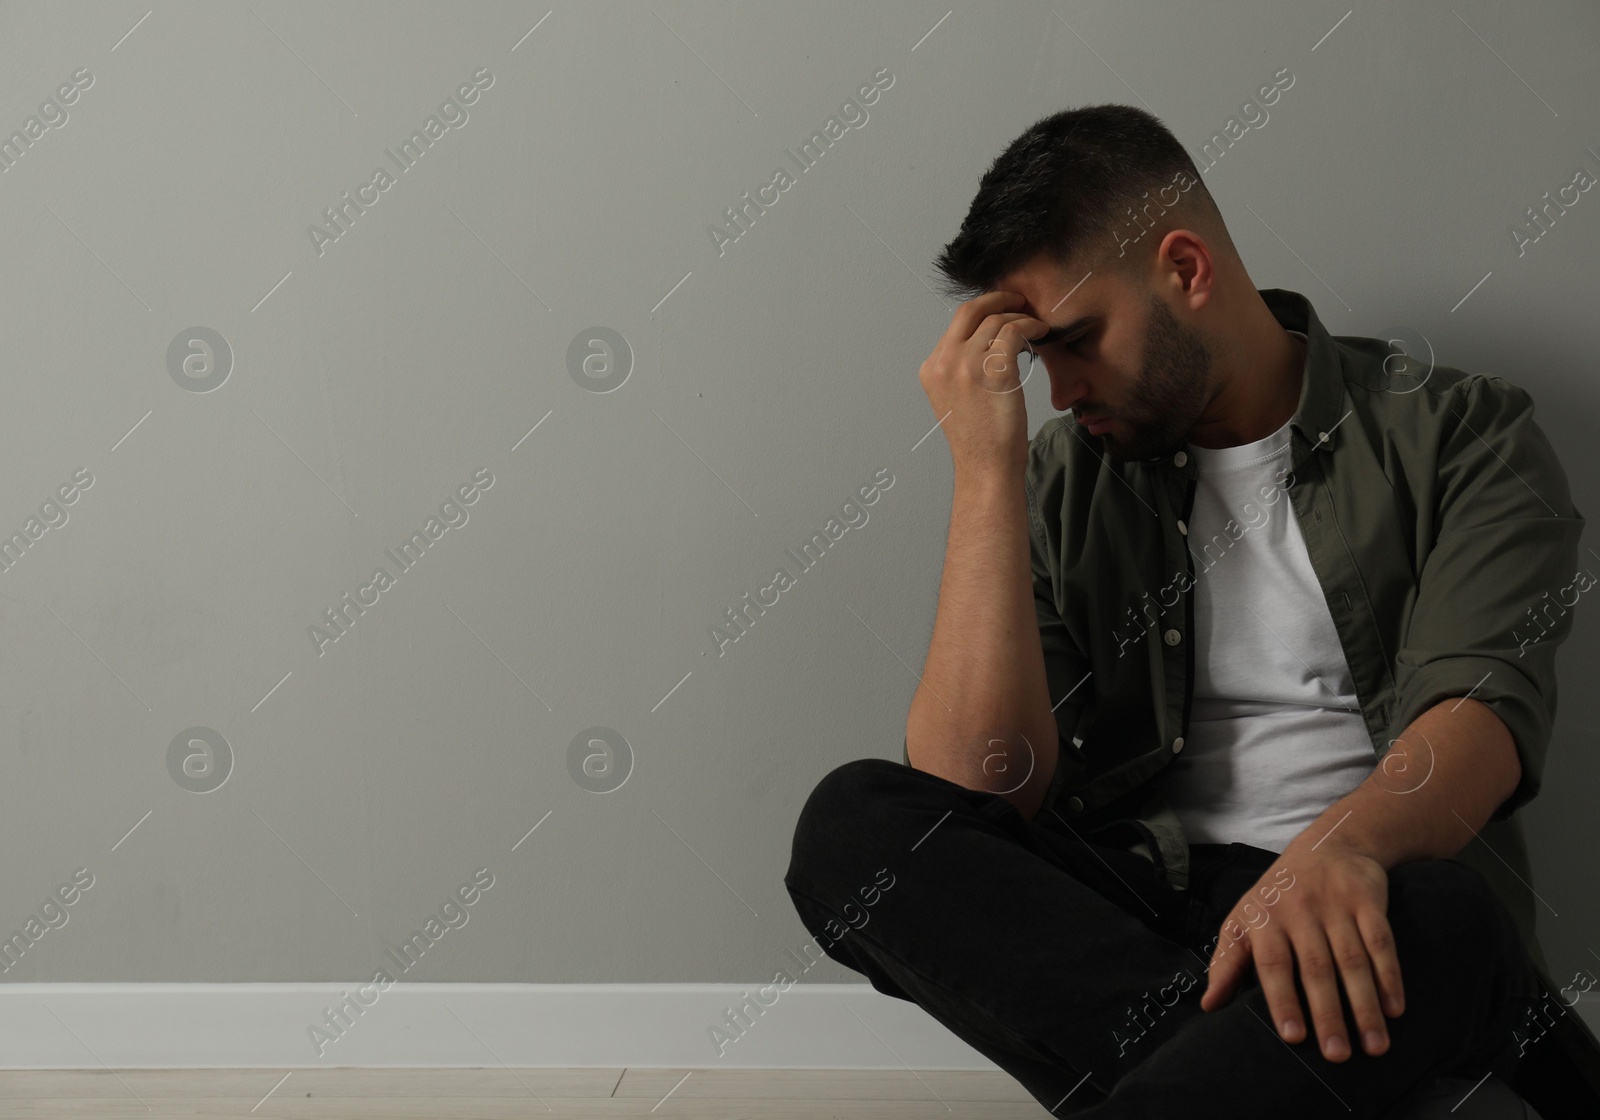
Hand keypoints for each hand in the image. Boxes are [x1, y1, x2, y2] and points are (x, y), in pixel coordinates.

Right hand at [918, 290, 1046, 475]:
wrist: (986, 467)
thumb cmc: (980, 441)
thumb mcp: (955, 401)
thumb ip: (959, 371)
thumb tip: (984, 344)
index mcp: (932, 369)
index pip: (956, 325)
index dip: (983, 312)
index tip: (1002, 311)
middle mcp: (944, 363)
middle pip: (969, 311)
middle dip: (997, 298)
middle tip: (1018, 300)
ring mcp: (966, 365)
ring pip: (995, 320)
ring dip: (1020, 316)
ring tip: (1036, 324)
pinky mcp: (992, 370)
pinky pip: (1013, 331)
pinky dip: (1030, 326)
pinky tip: (1041, 332)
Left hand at [1199, 838, 1404, 1062]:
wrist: (1328, 846)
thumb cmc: (1277, 897)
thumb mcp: (1243, 920)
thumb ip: (1227, 963)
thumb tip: (1209, 1006)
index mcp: (1265, 918)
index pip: (1274, 964)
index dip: (1283, 1000)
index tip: (1293, 1037)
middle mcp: (1300, 911)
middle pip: (1317, 968)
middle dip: (1328, 1014)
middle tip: (1337, 1055)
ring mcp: (1336, 905)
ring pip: (1353, 960)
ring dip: (1365, 1005)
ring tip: (1374, 1046)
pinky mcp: (1368, 901)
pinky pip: (1381, 942)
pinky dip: (1390, 976)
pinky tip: (1394, 1009)